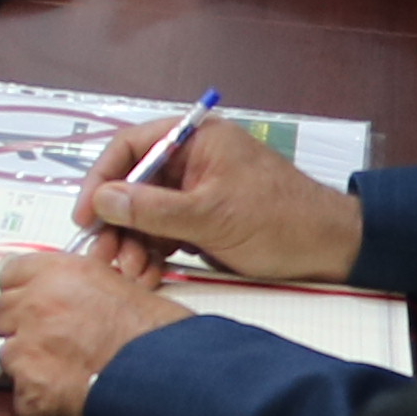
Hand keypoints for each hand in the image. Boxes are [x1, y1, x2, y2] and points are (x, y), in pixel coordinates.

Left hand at [0, 247, 193, 415]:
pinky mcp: (29, 392)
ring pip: (8, 357)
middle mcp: (36, 307)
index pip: (11, 274)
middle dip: (22, 328)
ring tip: (69, 375)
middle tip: (51, 342)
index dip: (23, 291)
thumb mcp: (124, 289)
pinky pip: (22, 396)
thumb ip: (83, 290)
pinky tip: (71, 399)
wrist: (173, 383)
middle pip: (2, 314)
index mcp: (61, 275)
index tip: (29, 302)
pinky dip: (41, 401)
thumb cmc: (162, 340)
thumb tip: (70, 300)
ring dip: (31, 366)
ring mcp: (27, 350)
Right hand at [74, 112, 364, 285]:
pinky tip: (146, 275)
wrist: (331, 248)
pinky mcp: (202, 220)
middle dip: (116, 223)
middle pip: (132, 185)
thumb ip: (152, 208)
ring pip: (145, 214)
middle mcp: (191, 160)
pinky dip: (152, 254)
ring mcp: (196, 192)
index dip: (101, 180)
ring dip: (132, 244)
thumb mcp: (210, 215)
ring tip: (129, 274)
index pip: (130, 147)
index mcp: (195, 140)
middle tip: (103, 256)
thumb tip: (101, 201)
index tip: (85, 215)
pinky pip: (164, 233)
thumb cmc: (278, 220)